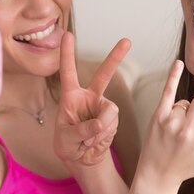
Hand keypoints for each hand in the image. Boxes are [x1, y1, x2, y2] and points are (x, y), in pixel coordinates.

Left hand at [54, 32, 130, 167]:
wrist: (83, 158)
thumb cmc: (67, 146)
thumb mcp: (66, 140)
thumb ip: (81, 131)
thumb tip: (99, 124)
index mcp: (70, 97)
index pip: (68, 72)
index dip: (67, 53)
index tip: (68, 35)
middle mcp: (89, 97)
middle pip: (104, 75)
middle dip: (116, 57)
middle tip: (126, 41)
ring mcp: (102, 107)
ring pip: (110, 111)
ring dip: (100, 128)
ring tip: (88, 141)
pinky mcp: (112, 118)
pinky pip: (113, 123)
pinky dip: (105, 135)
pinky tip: (96, 141)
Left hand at [137, 60, 193, 186]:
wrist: (157, 174)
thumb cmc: (188, 168)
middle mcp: (189, 128)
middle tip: (193, 125)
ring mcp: (172, 121)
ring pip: (186, 101)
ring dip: (185, 110)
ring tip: (180, 127)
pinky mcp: (158, 116)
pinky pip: (168, 92)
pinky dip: (173, 77)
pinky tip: (178, 64)